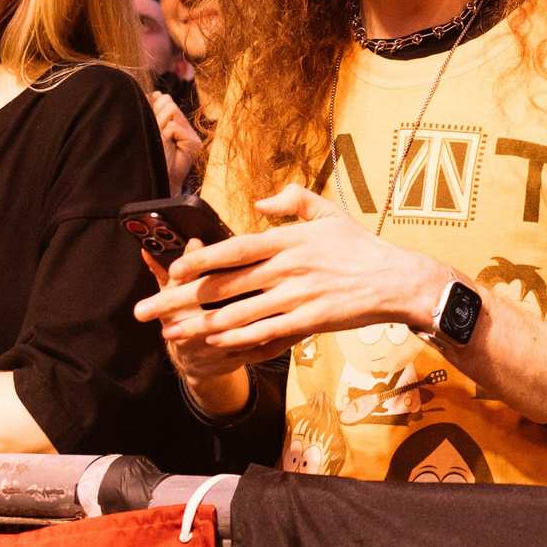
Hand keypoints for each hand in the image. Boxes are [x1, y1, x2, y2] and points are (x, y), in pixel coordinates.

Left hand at [135, 184, 442, 377]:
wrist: (397, 280)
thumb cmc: (362, 248)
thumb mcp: (330, 212)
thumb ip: (294, 200)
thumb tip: (260, 202)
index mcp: (289, 240)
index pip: (235, 248)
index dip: (200, 258)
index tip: (171, 268)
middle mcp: (288, 267)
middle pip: (225, 284)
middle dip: (181, 298)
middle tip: (148, 309)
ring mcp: (299, 296)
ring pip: (240, 313)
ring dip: (201, 325)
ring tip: (171, 333)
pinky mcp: (311, 320)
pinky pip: (268, 332)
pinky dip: (239, 340)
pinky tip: (216, 346)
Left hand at [153, 93, 207, 193]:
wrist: (156, 179)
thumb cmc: (150, 157)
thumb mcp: (152, 130)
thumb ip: (156, 113)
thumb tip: (158, 93)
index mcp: (176, 124)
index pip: (166, 101)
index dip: (155, 105)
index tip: (151, 116)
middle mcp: (186, 128)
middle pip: (169, 103)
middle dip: (157, 115)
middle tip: (156, 133)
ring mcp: (192, 136)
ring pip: (171, 111)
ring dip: (160, 125)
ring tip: (160, 141)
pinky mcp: (194, 143)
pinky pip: (173, 127)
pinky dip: (165, 135)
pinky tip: (166, 147)